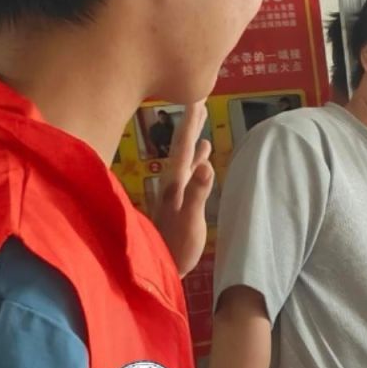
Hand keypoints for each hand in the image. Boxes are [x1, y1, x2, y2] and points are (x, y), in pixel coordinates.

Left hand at [150, 102, 214, 275]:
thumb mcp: (190, 221)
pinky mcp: (180, 201)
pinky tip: (202, 156)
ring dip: (193, 139)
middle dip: (190, 123)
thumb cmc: (176, 248)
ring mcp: (176, 192)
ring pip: (186, 157)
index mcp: (174, 183)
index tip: (197, 98)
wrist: (160, 268)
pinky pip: (190, 171)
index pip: (183, 146)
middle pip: (182, 146)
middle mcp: (173, 183)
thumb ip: (197, 194)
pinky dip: (197, 159)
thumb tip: (206, 165)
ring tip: (199, 120)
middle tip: (198, 98)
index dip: (190, 123)